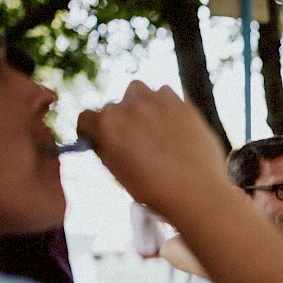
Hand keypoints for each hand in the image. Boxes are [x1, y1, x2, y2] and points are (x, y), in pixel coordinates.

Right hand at [77, 82, 228, 215]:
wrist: (196, 190)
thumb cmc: (155, 189)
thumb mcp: (117, 172)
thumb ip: (105, 149)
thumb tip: (101, 139)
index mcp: (107, 124)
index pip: (86, 118)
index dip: (91, 130)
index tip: (98, 137)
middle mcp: (129, 106)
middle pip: (115, 106)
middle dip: (121, 120)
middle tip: (134, 138)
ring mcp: (157, 101)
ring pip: (139, 92)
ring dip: (141, 105)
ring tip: (154, 128)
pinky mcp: (182, 102)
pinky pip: (166, 94)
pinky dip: (165, 105)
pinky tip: (173, 125)